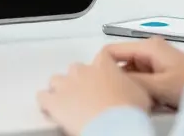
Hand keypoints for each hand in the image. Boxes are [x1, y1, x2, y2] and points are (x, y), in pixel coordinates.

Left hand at [37, 50, 153, 135]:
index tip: (103, 76)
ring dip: (62, 89)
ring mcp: (66, 85)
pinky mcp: (54, 102)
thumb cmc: (127, 113)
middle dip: (81, 80)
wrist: (114, 127)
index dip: (102, 68)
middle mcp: (83, 71)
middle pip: (77, 69)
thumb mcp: (140, 93)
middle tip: (88, 94)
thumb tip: (134, 88)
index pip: (101, 57)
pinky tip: (50, 108)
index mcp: (104, 65)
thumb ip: (132, 84)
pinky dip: (46, 102)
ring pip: (57, 80)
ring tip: (68, 101)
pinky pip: (43, 97)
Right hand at [103, 37, 183, 107]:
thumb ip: (133, 81)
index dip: (102, 68)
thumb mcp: (160, 85)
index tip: (101, 84)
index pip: (110, 51)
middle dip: (120, 81)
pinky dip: (141, 92)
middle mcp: (150, 51)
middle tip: (122, 96)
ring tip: (140, 100)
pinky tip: (148, 102)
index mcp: (149, 46)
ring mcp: (155, 62)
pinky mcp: (160, 74)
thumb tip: (110, 80)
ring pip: (130, 75)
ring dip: (132, 88)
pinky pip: (141, 82)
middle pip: (120, 64)